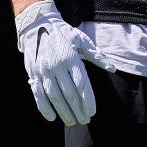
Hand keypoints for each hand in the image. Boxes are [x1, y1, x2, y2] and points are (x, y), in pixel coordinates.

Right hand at [16, 0, 115, 125]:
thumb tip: (112, 68)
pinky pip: (38, 94)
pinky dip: (44, 107)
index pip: (81, 84)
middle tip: (84, 121)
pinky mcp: (33, 73)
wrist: (37, 24)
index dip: (87, 100)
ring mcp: (43, 70)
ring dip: (63, 111)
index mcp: (70, 57)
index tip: (92, 112)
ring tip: (72, 122)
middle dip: (78, 110)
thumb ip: (96, 55)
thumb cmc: (63, 34)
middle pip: (69, 94)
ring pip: (54, 96)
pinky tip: (52, 117)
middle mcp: (56, 65)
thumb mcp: (81, 40)